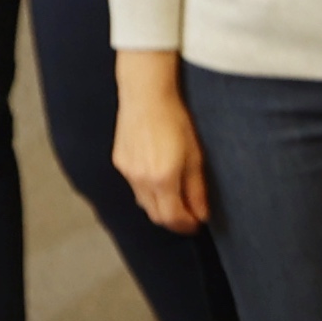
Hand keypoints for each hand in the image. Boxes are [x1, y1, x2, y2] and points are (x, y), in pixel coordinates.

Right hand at [114, 62, 211, 234]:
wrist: (146, 95)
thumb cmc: (175, 120)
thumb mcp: (195, 156)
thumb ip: (197, 189)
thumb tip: (201, 214)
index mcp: (162, 178)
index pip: (172, 218)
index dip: (186, 225)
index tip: (197, 224)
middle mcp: (141, 179)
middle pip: (156, 215)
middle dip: (174, 220)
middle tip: (189, 216)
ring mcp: (127, 171)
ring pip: (144, 202)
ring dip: (160, 206)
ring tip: (177, 198)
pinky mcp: (120, 161)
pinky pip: (134, 186)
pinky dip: (148, 190)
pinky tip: (160, 179)